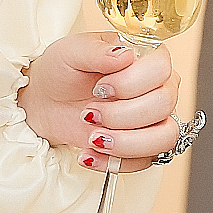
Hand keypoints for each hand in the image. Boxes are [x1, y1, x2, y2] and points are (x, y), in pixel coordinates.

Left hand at [16, 33, 182, 173]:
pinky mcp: (144, 145)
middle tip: (89, 113)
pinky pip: (147, 161)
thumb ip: (98, 50)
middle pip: (163, 104)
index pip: (161, 69)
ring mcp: (154, 118)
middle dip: (121, 115)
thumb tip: (125, 54)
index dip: (131, 83)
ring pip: (164, 137)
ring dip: (125, 142)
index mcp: (145, 57)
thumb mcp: (72, 51)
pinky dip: (115, 162)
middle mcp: (157, 86)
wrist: (47, 101)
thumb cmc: (64, 70)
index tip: (101, 88)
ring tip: (92, 137)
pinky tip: (90, 153)